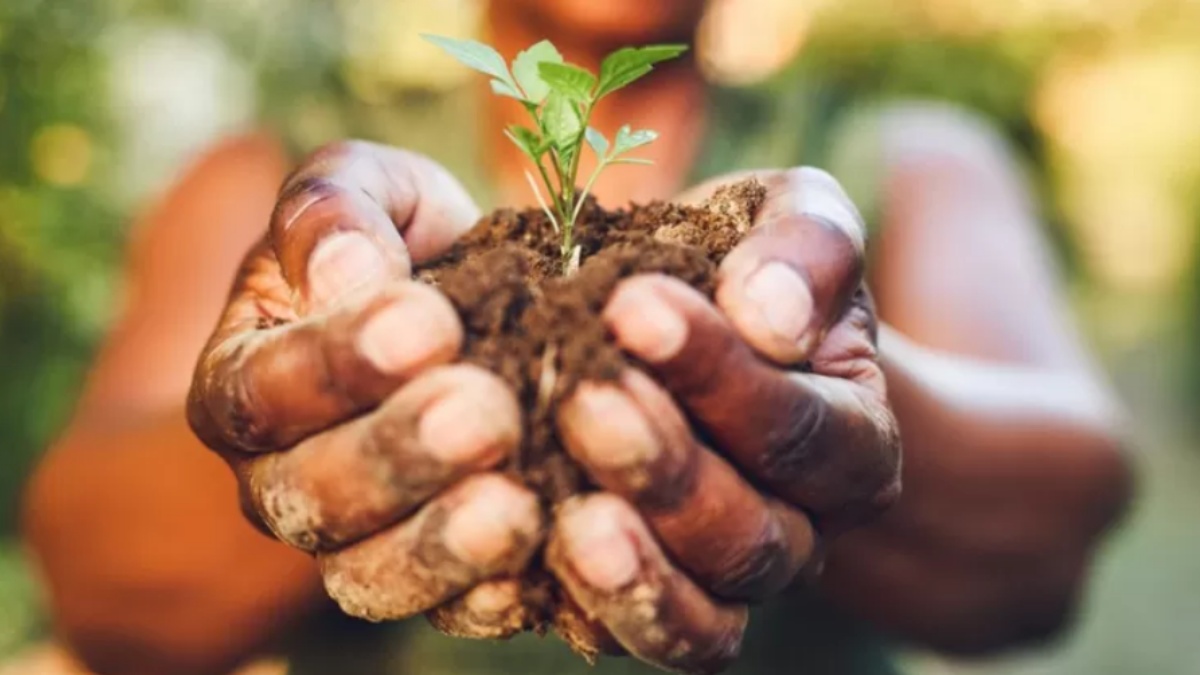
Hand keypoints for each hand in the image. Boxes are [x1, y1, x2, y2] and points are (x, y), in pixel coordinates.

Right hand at [186, 141, 543, 620]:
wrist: (463, 307)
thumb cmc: (401, 242)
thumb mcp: (367, 191)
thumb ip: (334, 210)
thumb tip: (345, 271)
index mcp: (243, 379)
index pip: (265, 384)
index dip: (340, 359)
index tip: (429, 324)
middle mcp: (279, 476)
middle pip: (312, 491)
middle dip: (400, 454)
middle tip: (485, 414)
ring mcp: (349, 541)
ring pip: (368, 572)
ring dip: (440, 545)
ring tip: (515, 507)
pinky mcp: (423, 580)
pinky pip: (445, 609)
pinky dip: (490, 595)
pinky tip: (545, 555)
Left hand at [549, 168, 901, 672]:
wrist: (702, 329)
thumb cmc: (748, 268)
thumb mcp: (792, 222)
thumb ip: (808, 250)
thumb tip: (772, 317)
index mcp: (852, 440)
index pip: (802, 424)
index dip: (721, 373)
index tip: (634, 306)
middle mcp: (801, 528)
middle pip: (750, 533)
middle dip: (664, 466)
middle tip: (582, 397)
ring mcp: (724, 578)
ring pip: (702, 610)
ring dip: (631, 565)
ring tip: (563, 515)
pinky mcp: (650, 602)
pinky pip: (631, 638)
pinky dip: (582, 610)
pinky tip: (520, 555)